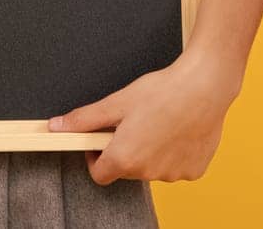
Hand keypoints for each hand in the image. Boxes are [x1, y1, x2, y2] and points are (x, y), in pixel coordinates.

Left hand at [47, 53, 238, 184]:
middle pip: (126, 169)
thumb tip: (56, 126)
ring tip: (159, 122)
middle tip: (133, 122)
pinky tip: (177, 130)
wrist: (205, 86)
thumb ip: (84, 119)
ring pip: (151, 168)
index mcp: (125, 159)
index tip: (101, 140)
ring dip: (149, 151)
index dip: (95, 157)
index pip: (99, 174)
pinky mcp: (194, 171)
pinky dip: (173, 153)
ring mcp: (173, 175)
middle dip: (124, 149)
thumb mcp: (117, 102)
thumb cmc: (163, 91)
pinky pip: (176, 166)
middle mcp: (149, 173)